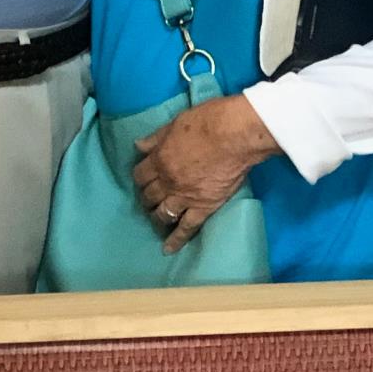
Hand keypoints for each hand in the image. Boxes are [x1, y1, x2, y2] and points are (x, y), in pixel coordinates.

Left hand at [132, 94, 276, 254]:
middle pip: (149, 195)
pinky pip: (186, 228)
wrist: (234, 135)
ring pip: (163, 214)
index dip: (140, 177)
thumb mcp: (174, 124)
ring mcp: (184, 197)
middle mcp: (167, 181)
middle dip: (146, 198)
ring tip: (157, 219)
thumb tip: (138, 146)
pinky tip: (168, 249)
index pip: (140, 174)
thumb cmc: (206, 122)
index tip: (143, 179)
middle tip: (149, 199)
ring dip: (157, 217)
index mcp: (159, 159)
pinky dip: (176, 240)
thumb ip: (156, 138)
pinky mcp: (203, 208)